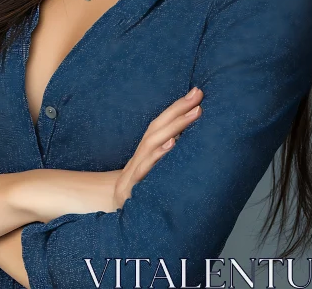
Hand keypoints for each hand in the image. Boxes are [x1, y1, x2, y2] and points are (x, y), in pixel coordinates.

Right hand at [113, 87, 203, 208]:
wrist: (113, 217)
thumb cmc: (140, 195)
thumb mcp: (153, 175)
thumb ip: (165, 155)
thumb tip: (189, 137)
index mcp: (144, 154)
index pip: (160, 125)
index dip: (177, 107)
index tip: (196, 92)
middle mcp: (138, 159)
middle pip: (156, 129)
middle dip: (178, 111)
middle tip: (198, 96)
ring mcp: (133, 173)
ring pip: (151, 144)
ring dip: (173, 127)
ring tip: (192, 114)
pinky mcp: (132, 189)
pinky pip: (145, 170)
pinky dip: (158, 155)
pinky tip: (172, 145)